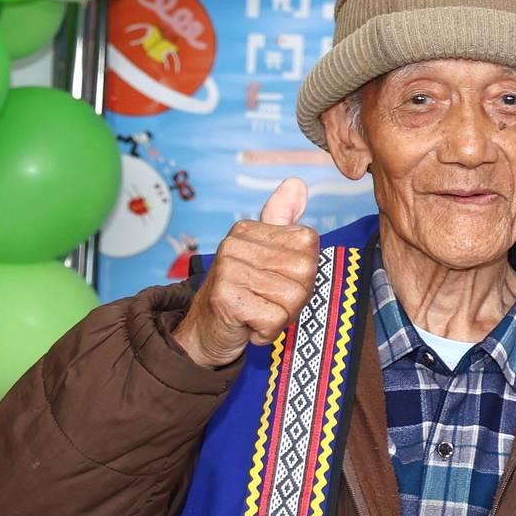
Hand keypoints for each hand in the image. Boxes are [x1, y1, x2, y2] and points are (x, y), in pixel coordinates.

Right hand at [172, 178, 318, 368]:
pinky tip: (248, 325)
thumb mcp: (266, 255)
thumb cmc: (245, 294)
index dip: (303, 274)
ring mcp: (228, 269)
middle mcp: (235, 243)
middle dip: (295, 297)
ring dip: (281, 316)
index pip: (309, 247)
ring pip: (293, 298)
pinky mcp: (225, 298)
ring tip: (257, 312)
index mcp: (249, 229)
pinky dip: (267, 331)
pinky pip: (275, 319)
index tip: (277, 281)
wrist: (206, 333)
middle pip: (305, 272)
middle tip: (267, 301)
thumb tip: (296, 182)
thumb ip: (282, 219)